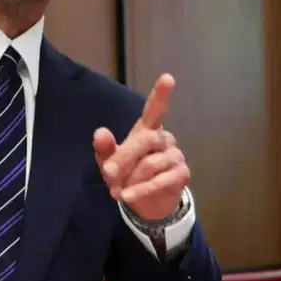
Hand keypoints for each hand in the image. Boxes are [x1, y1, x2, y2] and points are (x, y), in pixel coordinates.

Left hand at [93, 74, 189, 220]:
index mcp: (147, 130)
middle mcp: (164, 139)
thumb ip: (105, 148)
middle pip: (145, 141)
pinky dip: (141, 190)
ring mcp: (175, 156)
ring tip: (118, 191)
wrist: (145, 202)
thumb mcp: (110, 162)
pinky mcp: (181, 174)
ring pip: (149, 165)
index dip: (161, 95)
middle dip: (123, 158)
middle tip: (107, 173)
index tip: (168, 78)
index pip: (154, 110)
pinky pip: (159, 181)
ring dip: (130, 180)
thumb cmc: (126, 175)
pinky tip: (128, 197)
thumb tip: (99, 132)